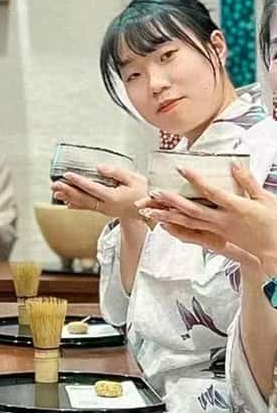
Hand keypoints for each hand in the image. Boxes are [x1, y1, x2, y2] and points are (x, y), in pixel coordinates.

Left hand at [51, 165, 147, 222]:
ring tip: (55, 192)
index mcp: (113, 197)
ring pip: (83, 203)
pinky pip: (86, 208)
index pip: (92, 188)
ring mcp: (103, 209)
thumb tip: (99, 168)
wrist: (146, 210)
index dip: (79, 181)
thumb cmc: (141, 192)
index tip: (67, 174)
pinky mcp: (102, 210)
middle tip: (55, 184)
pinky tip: (65, 203)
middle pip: (83, 198)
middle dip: (68, 191)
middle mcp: (106, 205)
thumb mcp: (134, 179)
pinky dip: (75, 205)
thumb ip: (117, 172)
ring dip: (68, 197)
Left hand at [137, 163, 276, 271]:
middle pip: (192, 210)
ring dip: (167, 216)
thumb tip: (234, 164)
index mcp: (236, 207)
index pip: (211, 192)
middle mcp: (222, 220)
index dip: (195, 180)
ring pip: (188, 223)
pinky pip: (192, 232)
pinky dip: (177, 228)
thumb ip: (247, 181)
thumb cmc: (273, 223)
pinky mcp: (215, 237)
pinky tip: (164, 224)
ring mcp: (217, 230)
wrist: (276, 249)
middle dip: (171, 201)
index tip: (181, 169)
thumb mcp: (264, 199)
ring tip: (149, 211)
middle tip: (154, 192)